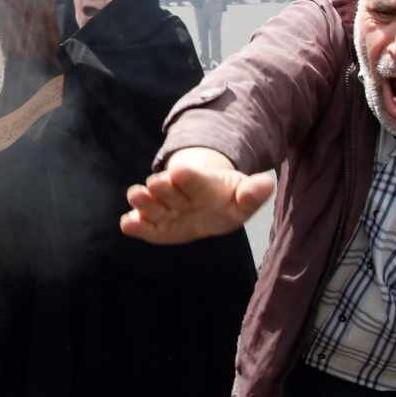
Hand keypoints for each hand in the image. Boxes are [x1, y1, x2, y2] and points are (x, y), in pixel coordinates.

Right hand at [120, 148, 273, 243]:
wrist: (206, 206)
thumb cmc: (225, 200)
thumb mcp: (242, 198)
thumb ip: (252, 194)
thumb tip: (267, 183)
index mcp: (200, 184)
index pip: (194, 179)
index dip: (189, 176)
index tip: (181, 170)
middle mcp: (177, 194)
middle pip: (167, 189)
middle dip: (162, 187)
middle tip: (157, 183)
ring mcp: (163, 209)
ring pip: (150, 203)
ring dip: (143, 200)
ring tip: (136, 196)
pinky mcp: (154, 226)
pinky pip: (143, 225)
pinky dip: (134, 225)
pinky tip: (128, 224)